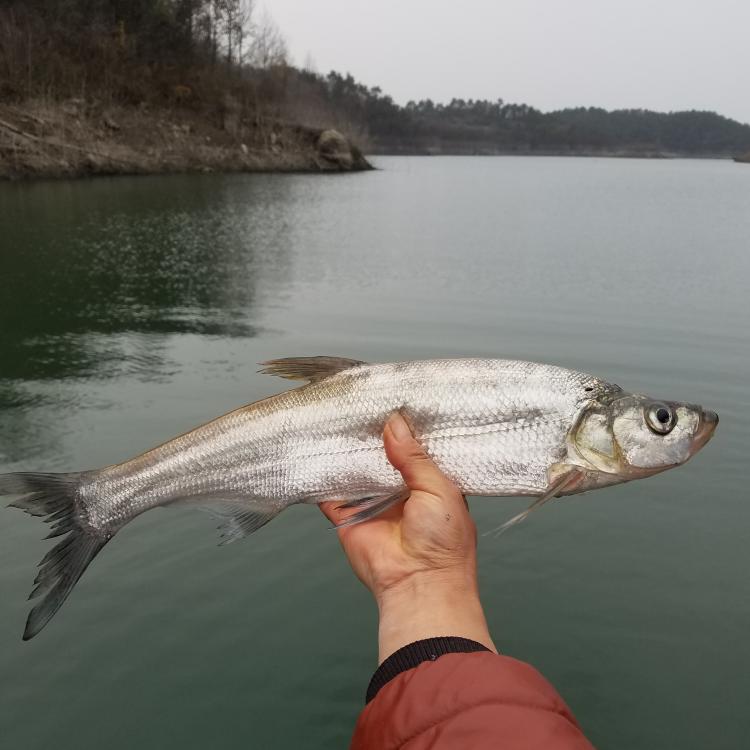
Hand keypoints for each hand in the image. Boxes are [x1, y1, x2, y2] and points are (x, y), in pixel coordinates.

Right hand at [320, 412, 496, 661]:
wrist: (419, 585)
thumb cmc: (443, 542)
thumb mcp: (439, 488)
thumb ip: (414, 456)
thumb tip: (395, 423)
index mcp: (429, 483)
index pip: (414, 448)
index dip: (405, 427)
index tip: (394, 400)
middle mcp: (399, 491)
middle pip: (381, 455)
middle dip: (373, 434)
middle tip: (362, 402)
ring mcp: (372, 502)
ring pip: (355, 469)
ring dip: (348, 450)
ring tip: (338, 417)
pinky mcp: (347, 516)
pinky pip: (331, 491)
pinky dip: (323, 474)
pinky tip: (317, 448)